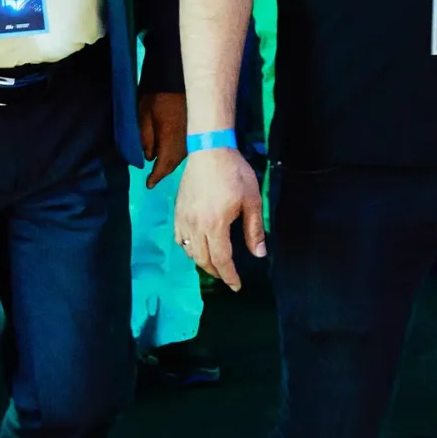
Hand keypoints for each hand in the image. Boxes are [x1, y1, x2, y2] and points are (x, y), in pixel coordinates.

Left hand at [138, 89, 187, 189]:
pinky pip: (186, 147)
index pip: (164, 164)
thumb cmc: (156, 95)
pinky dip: (178, 154)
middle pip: (174, 162)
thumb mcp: (143, 115)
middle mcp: (184, 140)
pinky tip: (172, 154)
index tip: (149, 185)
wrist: (176, 77)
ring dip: (171, 163)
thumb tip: (149, 156)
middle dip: (164, 171)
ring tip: (161, 168)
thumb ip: (146, 137)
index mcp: (169, 138)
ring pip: (181, 156)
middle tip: (154, 179)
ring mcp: (191, 134)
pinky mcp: (193, 128)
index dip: (156, 176)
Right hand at [173, 146, 263, 291]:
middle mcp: (196, 226)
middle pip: (203, 259)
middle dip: (216, 272)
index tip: (236, 286)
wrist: (210, 150)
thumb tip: (259, 254)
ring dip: (201, 261)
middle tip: (227, 276)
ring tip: (214, 263)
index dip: (229, 276)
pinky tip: (196, 246)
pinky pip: (179, 238)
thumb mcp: (252, 201)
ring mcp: (183, 218)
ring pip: (189, 250)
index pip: (221, 259)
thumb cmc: (235, 173)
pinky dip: (188, 247)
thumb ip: (254, 230)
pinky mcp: (177, 211)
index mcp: (215, 225)